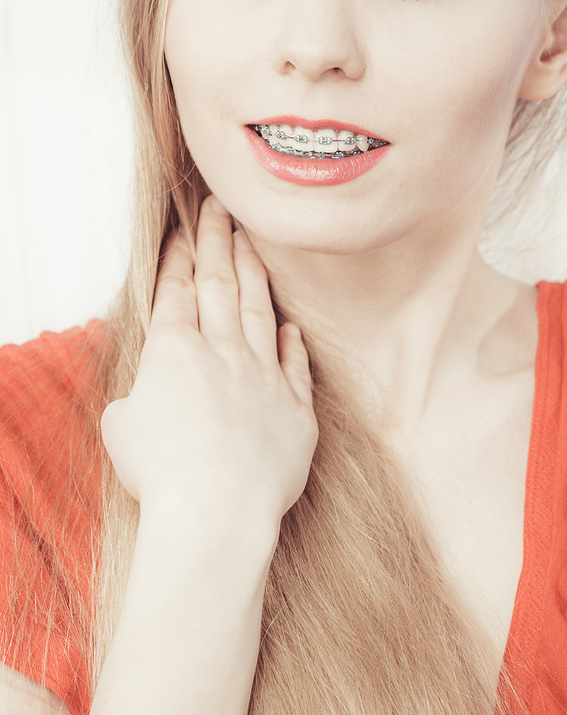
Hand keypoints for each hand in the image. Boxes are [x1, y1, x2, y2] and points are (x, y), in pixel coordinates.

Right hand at [100, 195, 317, 532]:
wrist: (217, 507)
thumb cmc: (160, 471)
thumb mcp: (122, 428)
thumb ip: (136, 400)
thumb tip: (147, 398)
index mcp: (174, 352)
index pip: (176, 291)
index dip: (178, 258)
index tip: (182, 231)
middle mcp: (222, 352)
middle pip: (220, 284)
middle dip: (217, 241)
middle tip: (219, 208)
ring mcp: (264, 376)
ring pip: (260, 311)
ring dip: (256, 274)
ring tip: (253, 244)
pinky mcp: (296, 408)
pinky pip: (296, 366)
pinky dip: (292, 344)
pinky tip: (291, 328)